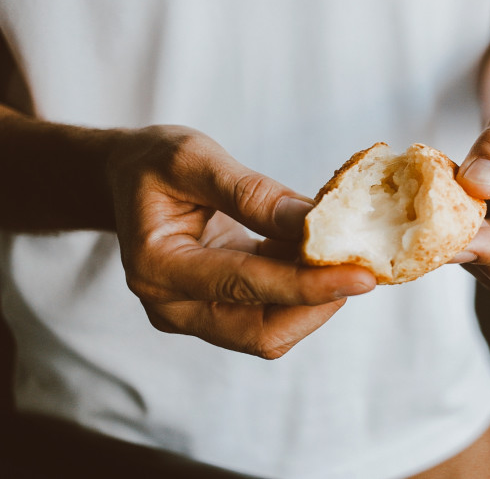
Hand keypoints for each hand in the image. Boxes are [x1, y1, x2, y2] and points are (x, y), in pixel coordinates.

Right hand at [106, 125, 374, 357]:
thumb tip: (317, 223)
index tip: (363, 275)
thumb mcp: (194, 159)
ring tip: (341, 255)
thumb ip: (252, 194)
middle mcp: (170, 306)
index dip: (308, 284)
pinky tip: (319, 256)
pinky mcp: (213, 311)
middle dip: (319, 304)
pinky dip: (301, 290)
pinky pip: (268, 314)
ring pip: (270, 332)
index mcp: (157, 266)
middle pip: (261, 332)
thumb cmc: (152, 162)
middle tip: (363, 267)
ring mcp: (191, 315)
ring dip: (314, 300)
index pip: (244, 287)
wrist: (125, 180)